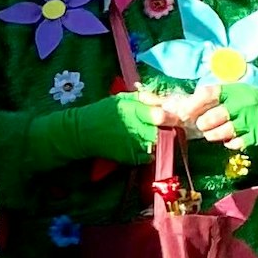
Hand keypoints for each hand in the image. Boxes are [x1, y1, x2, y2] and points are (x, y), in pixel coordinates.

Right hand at [28, 93, 159, 168]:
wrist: (83, 132)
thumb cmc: (103, 112)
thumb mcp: (122, 98)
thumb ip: (144, 98)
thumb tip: (164, 101)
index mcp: (136, 111)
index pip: (163, 116)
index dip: (172, 117)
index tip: (173, 116)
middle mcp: (138, 130)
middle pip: (166, 132)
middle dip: (168, 130)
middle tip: (167, 127)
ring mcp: (136, 146)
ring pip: (160, 145)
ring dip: (161, 142)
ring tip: (152, 136)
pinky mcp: (132, 158)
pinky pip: (150, 156)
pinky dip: (150, 152)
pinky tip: (142, 145)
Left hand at [163, 83, 257, 152]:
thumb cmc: (249, 100)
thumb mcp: (232, 92)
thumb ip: (208, 99)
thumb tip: (175, 106)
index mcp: (232, 90)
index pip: (207, 94)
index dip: (192, 104)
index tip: (182, 113)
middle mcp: (241, 104)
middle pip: (209, 119)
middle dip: (202, 124)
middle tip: (204, 124)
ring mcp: (250, 120)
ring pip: (219, 133)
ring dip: (212, 135)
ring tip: (215, 131)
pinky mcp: (257, 135)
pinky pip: (233, 143)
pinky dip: (228, 142)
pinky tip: (231, 136)